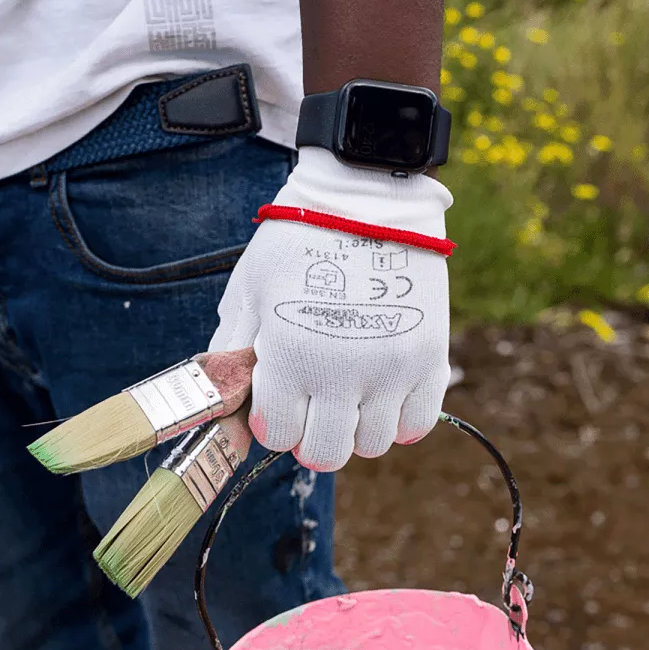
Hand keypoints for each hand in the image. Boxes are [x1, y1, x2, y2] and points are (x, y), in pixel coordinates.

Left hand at [209, 147, 452, 471]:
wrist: (368, 196)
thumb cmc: (297, 242)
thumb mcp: (248, 291)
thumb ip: (230, 351)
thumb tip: (220, 400)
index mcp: (290, 356)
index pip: (278, 435)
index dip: (274, 423)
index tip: (279, 403)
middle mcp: (341, 371)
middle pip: (326, 453)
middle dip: (312, 438)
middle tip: (313, 410)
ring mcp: (391, 369)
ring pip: (373, 444)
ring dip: (356, 429)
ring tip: (350, 395)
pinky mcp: (429, 358)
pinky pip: (419, 424)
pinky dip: (400, 420)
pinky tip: (384, 394)